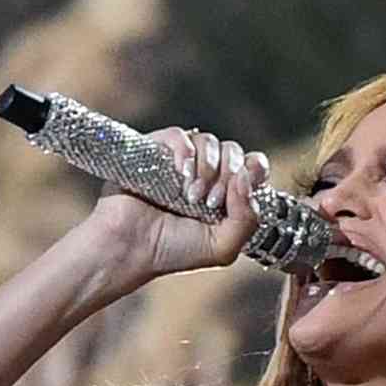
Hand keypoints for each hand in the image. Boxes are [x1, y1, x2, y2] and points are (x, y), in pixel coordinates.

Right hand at [86, 128, 271, 283]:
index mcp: (227, 194)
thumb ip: (247, 219)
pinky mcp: (156, 150)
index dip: (253, 172)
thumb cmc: (174, 250)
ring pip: (210, 141)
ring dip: (207, 169)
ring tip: (190, 197)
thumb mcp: (223, 247)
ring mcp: (182, 160)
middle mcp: (206, 173)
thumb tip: (245, 175)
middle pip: (233, 151)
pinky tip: (179, 176)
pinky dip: (186, 153)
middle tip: (210, 202)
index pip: (253, 166)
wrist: (131, 249)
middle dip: (228, 176)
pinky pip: (180, 135)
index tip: (238, 194)